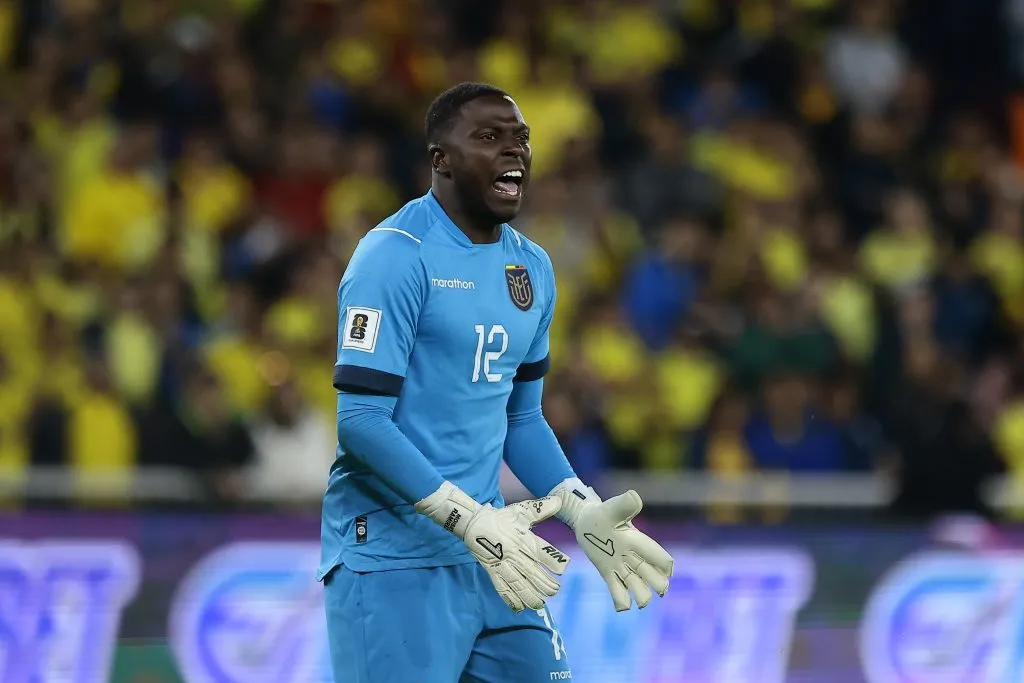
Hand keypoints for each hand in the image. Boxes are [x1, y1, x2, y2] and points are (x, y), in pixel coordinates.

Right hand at [417, 482, 570, 611]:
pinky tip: (518, 607)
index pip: (541, 551)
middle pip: (531, 571)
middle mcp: (514, 553)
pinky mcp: (491, 570)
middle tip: (555, 591)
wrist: (473, 522)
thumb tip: (560, 501)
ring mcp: (502, 563)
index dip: (553, 560)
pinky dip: (509, 598)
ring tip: (540, 604)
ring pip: (517, 582)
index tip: (563, 569)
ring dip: (529, 594)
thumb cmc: (501, 518)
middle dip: (544, 583)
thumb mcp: (521, 511)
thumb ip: (541, 508)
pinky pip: (501, 587)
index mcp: (523, 538)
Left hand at [554, 483, 673, 610]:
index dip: (665, 565)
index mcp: (638, 542)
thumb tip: (634, 498)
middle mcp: (633, 557)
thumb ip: (624, 505)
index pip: (659, 557)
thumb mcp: (612, 508)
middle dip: (658, 585)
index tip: (666, 571)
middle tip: (658, 590)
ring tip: (640, 603)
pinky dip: (622, 601)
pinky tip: (622, 606)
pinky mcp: (608, 573)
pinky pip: (618, 591)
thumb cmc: (602, 513)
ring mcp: (621, 567)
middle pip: (653, 576)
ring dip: (643, 597)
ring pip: (638, 586)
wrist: (586, 520)